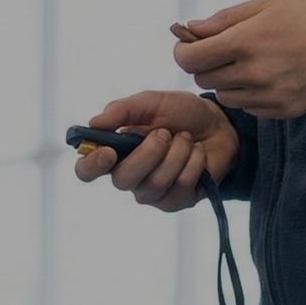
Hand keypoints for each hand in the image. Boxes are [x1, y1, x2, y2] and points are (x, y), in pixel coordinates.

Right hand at [71, 91, 239, 212]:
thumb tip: (94, 122)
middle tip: (166, 133)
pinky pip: (181, 186)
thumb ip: (122, 110)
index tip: (109, 153)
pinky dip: (194, 162)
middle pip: (122, 180)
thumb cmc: (180, 114)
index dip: (92, 165)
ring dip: (177, 153)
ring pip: (155, 183)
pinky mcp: (175, 202)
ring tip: (186, 139)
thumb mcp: (151, 102)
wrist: (218, 125)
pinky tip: (197, 153)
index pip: (86, 171)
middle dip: (149, 152)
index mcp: (114, 153)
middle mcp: (128, 177)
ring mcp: (151, 194)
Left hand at [176, 0, 305, 118]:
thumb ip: (225, 18)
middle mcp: (254, 72)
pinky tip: (269, 77)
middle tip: (223, 52)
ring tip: (251, 63)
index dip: (183, 52)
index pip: (190, 59)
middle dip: (206, 65)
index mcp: (246, 41)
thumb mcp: (269, 2)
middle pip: (203, 79)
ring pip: (225, 96)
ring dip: (228, 82)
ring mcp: (269, 96)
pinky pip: (249, 108)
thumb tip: (191, 29)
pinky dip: (250, 95)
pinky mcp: (283, 110)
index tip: (187, 46)